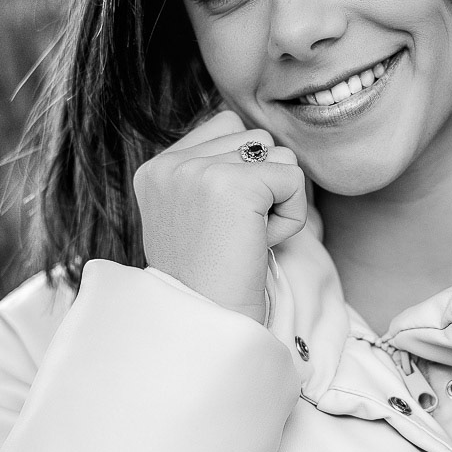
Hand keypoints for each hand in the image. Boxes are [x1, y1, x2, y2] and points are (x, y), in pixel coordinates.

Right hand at [133, 111, 307, 323]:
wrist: (207, 325)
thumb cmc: (211, 281)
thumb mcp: (192, 216)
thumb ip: (213, 173)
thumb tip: (261, 143)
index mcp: (157, 168)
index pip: (228, 127)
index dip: (243, 172)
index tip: (221, 223)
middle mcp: (172, 163)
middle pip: (257, 138)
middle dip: (262, 186)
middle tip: (233, 236)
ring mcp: (199, 170)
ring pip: (280, 156)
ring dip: (277, 201)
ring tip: (245, 238)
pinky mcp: (236, 185)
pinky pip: (294, 180)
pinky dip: (291, 217)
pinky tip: (259, 244)